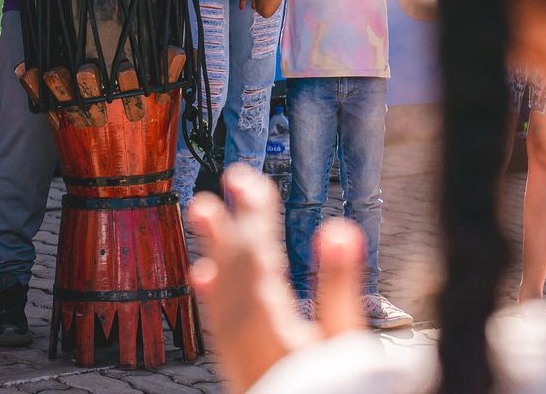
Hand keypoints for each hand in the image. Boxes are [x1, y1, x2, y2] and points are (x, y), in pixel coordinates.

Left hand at [187, 166, 367, 392]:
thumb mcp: (346, 344)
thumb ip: (340, 287)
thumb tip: (339, 228)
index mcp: (273, 324)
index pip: (259, 255)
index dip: (254, 213)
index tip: (249, 178)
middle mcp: (245, 336)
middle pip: (234, 268)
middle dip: (232, 222)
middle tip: (227, 179)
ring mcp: (235, 353)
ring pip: (219, 290)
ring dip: (212, 248)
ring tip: (202, 210)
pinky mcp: (235, 366)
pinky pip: (215, 321)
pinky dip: (208, 294)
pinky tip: (200, 275)